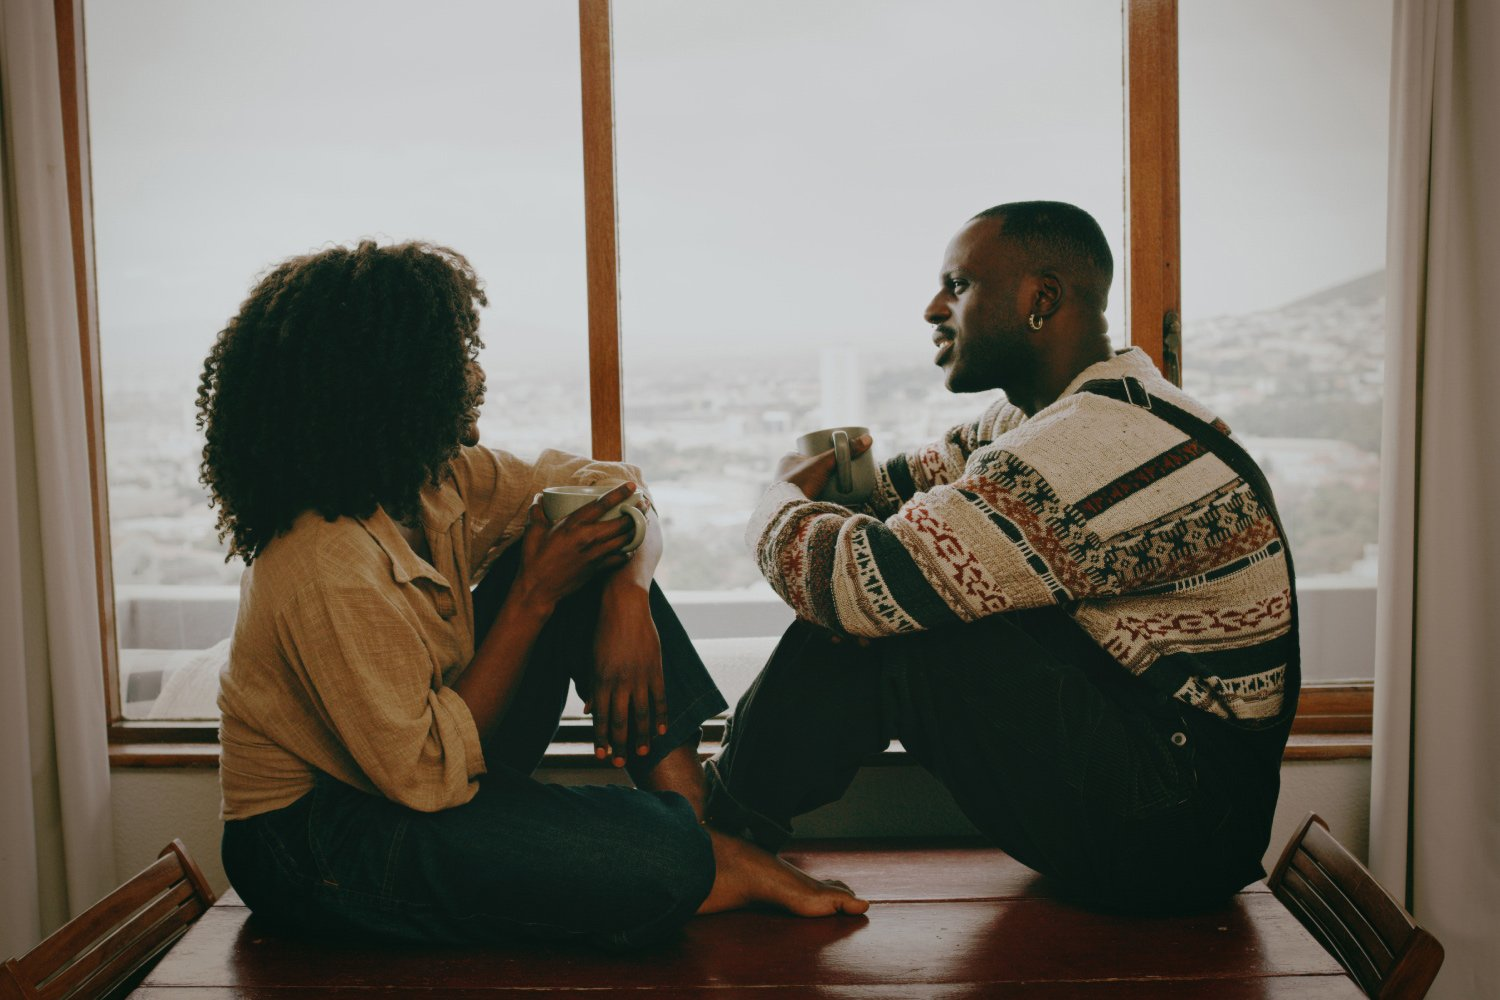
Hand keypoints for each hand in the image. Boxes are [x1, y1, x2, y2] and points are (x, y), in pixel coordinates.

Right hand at [512, 482, 638, 612]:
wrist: (538, 589)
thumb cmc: (534, 559)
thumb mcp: (533, 532)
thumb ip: (537, 512)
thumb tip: (539, 499)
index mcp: (573, 525)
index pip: (602, 505)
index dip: (619, 493)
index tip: (631, 486)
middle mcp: (588, 538)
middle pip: (621, 523)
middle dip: (636, 512)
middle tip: (644, 504)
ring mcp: (595, 554)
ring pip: (624, 540)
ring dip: (636, 530)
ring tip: (643, 522)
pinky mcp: (597, 568)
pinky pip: (619, 558)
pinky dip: (628, 551)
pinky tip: (631, 547)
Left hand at [583, 587, 667, 766]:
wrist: (624, 607)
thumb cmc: (603, 631)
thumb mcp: (591, 659)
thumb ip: (592, 686)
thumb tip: (590, 710)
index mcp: (601, 680)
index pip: (601, 717)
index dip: (601, 738)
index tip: (601, 756)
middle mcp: (620, 682)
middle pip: (620, 721)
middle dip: (620, 744)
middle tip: (620, 763)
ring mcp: (640, 676)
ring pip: (641, 714)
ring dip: (642, 736)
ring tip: (643, 753)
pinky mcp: (655, 669)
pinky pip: (660, 698)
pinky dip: (661, 716)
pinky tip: (662, 731)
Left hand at [775, 433, 872, 498]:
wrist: (789, 512)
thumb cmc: (803, 482)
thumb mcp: (824, 463)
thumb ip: (844, 452)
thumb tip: (869, 439)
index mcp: (787, 459)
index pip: (806, 452)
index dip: (819, 452)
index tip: (834, 455)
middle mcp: (784, 473)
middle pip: (808, 468)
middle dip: (822, 469)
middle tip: (840, 470)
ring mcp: (786, 490)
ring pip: (807, 483)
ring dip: (819, 483)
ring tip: (837, 484)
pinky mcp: (792, 504)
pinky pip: (805, 497)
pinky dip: (815, 496)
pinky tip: (826, 499)